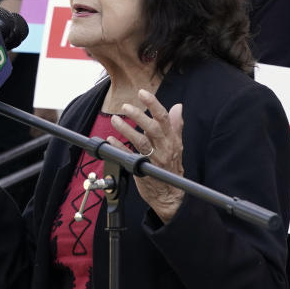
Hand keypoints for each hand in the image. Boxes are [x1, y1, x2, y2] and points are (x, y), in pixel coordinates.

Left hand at [108, 89, 185, 223]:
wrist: (170, 195)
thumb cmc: (171, 167)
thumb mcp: (177, 145)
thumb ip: (175, 125)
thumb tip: (178, 107)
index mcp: (172, 140)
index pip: (164, 118)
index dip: (153, 104)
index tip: (142, 93)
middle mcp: (164, 149)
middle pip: (152, 129)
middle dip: (139, 116)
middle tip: (125, 106)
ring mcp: (154, 160)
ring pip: (140, 142)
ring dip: (126, 130)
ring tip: (115, 119)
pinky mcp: (142, 170)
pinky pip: (129, 157)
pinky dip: (120, 147)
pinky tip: (111, 139)